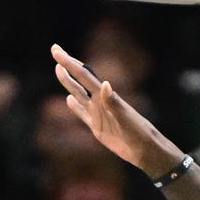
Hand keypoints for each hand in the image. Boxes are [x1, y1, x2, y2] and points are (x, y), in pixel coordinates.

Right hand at [52, 45, 179, 171]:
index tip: (56, 50)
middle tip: (55, 50)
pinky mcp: (97, 127)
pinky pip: (82, 114)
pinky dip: (74, 106)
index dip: (69, 62)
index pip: (83, 75)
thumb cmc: (138, 131)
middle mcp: (100, 101)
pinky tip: (69, 100)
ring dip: (68, 82)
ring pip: (78, 94)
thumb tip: (105, 84)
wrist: (144, 149)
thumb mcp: (125, 117)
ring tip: (58, 69)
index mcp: (105, 96)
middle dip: (67, 66)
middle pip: (79, 80)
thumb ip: (113, 102)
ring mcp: (98, 114)